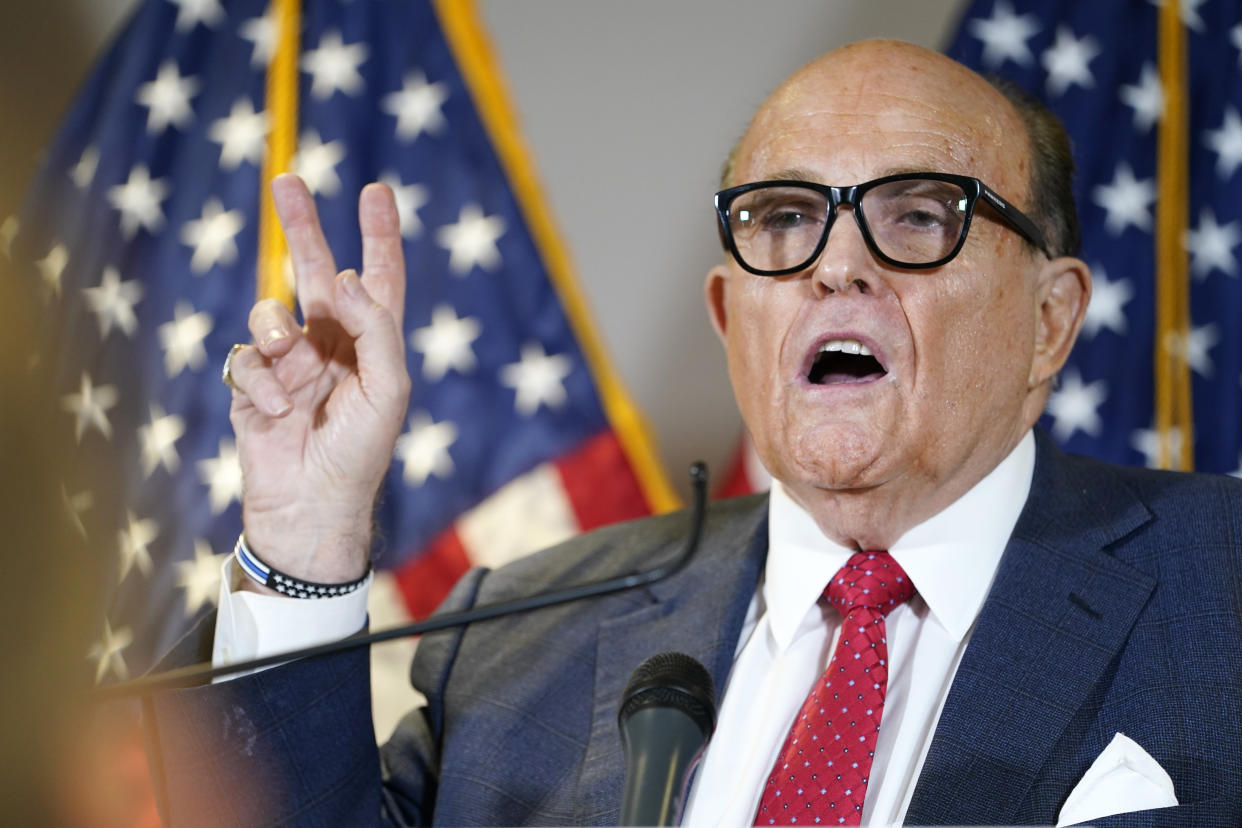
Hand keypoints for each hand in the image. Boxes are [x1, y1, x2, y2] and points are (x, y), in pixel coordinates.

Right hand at [225, 174, 409, 588]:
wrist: (310, 508)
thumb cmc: (360, 454)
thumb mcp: (387, 390)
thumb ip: (376, 329)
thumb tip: (349, 276)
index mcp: (372, 345)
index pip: (379, 279)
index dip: (379, 236)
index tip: (375, 191)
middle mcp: (331, 346)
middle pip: (315, 272)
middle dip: (303, 228)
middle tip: (288, 180)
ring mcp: (290, 364)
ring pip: (271, 314)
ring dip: (277, 330)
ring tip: (290, 363)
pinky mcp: (253, 385)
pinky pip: (247, 358)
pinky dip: (260, 381)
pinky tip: (275, 412)